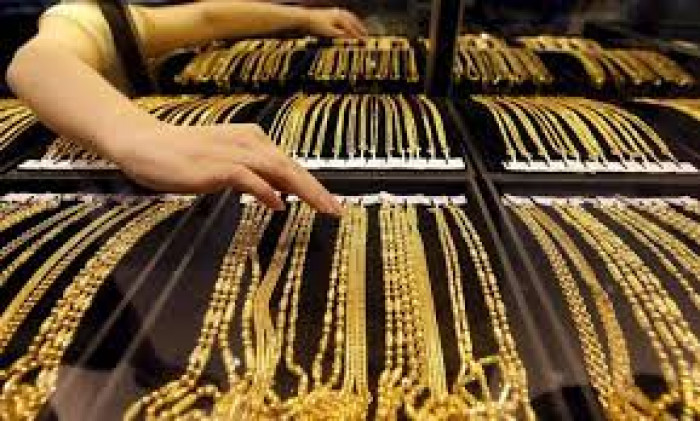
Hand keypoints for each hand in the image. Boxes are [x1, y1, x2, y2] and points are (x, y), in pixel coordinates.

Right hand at [109, 122, 341, 215]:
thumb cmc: (184, 157)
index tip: (330, 204)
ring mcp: (233, 152)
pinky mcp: (217, 165)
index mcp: (252, 139)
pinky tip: (278, 205)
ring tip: (323, 208)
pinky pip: (249, 179)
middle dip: (317, 190)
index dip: (313, 185)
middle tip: (337, 211)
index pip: (290, 165)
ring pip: (279, 171)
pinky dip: (266, 191)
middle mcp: (248, 142)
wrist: (145, 144)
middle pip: (291, 168)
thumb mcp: (226, 164)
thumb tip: (280, 195)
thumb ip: (255, 176)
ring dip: (304, 190)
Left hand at [305, 7, 367, 37]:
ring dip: (357, 25)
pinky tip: (350, 25)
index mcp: (341, 18)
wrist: (304, 18)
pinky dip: (351, 21)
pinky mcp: (333, 13)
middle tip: (367, 37)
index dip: (359, 37)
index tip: (365, 43)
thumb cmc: (316, 26)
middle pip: (354, 22)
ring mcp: (336, 12)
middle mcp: (340, 13)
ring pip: (351, 18)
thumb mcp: (329, 33)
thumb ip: (341, 37)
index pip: (353, 29)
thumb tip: (351, 41)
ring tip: (362, 30)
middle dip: (361, 30)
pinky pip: (346, 17)